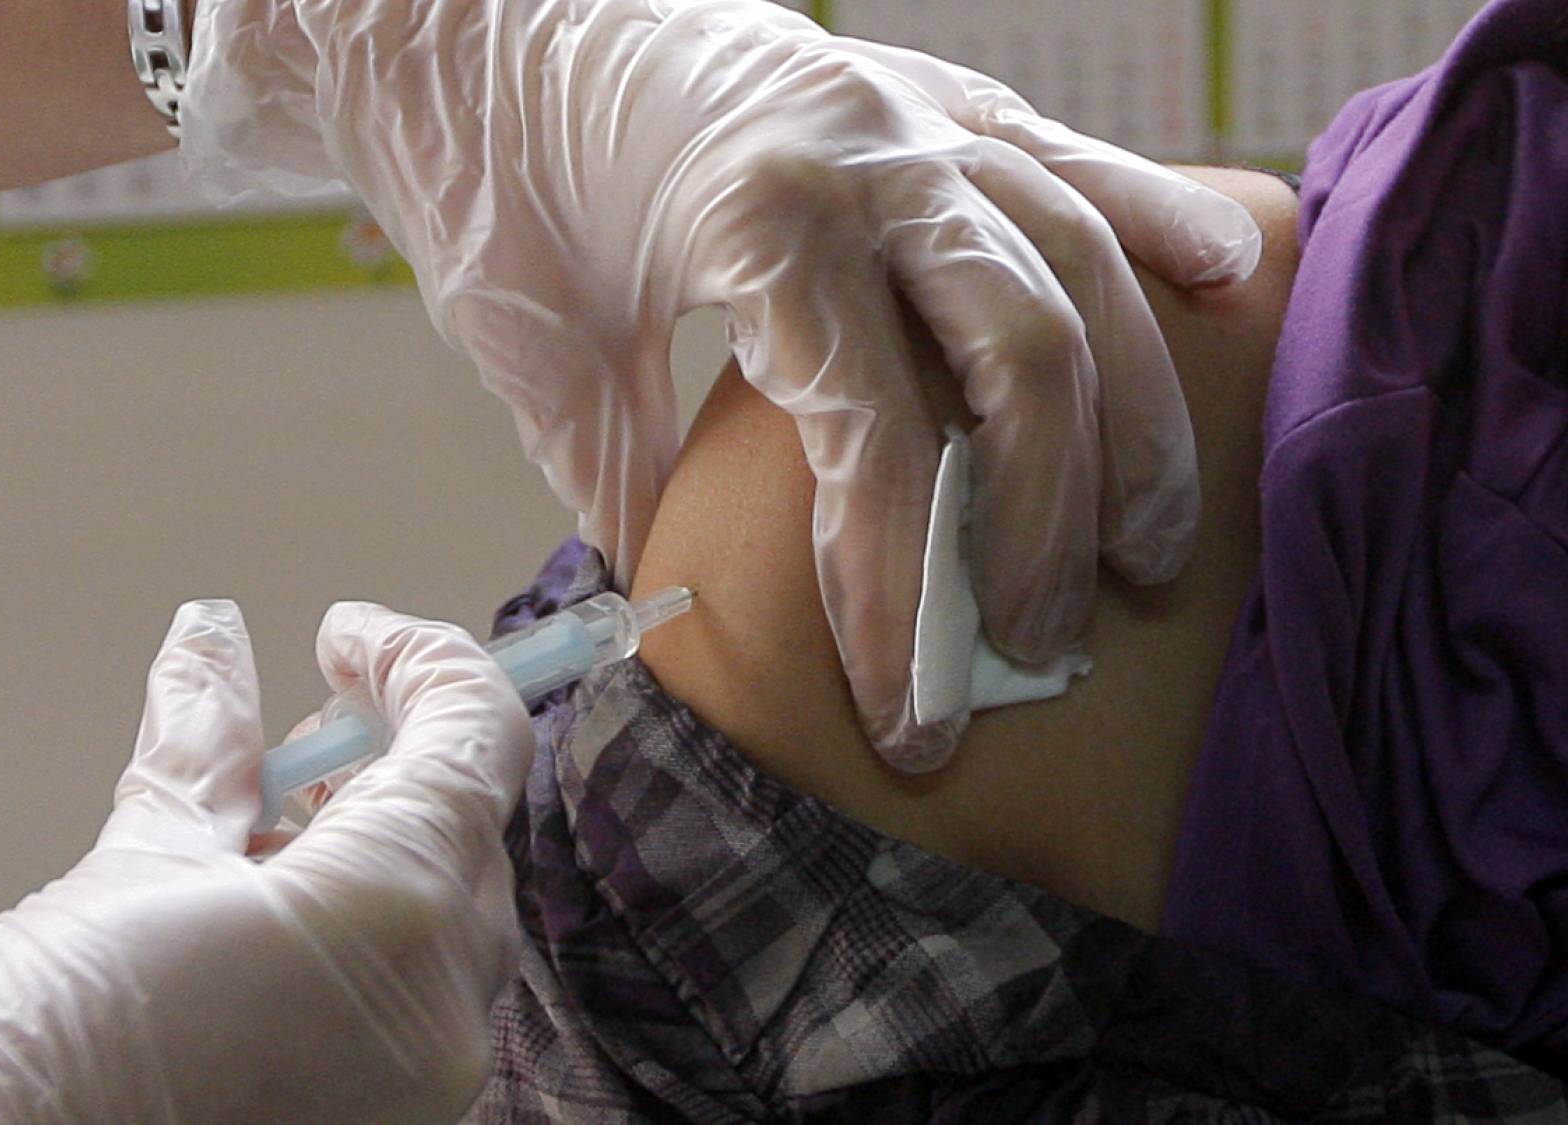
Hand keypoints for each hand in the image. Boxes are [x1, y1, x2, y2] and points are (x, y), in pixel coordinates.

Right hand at [0, 600, 531, 1124]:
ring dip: (381, 838)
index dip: (419, 660)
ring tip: (268, 821)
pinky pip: (422, 989)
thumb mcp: (139, 856)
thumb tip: (212, 634)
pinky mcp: (397, 1116)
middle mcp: (444, 1002)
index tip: (342, 635)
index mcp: (394, 908)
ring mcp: (429, 1076)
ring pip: (450, 908)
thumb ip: (207, 735)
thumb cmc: (45, 1037)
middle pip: (467, 823)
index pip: (475, 736)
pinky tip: (273, 909)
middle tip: (304, 724)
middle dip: (395, 751)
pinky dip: (370, 925)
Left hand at [183, 0, 1260, 767]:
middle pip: (1024, 361)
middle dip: (1045, 529)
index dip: (903, 600)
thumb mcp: (534, 348)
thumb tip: (678, 609)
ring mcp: (922, 118)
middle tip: (1035, 651)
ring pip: (1081, 270)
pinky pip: (1079, 159)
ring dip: (1133, 423)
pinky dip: (1161, 219)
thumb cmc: (499, 179)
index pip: (873, 445)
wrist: (494, 12)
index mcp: (761, 226)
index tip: (914, 720)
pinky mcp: (942, 93)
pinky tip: (1228, 287)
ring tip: (1147, 551)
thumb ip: (616, 478)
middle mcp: (870, 162)